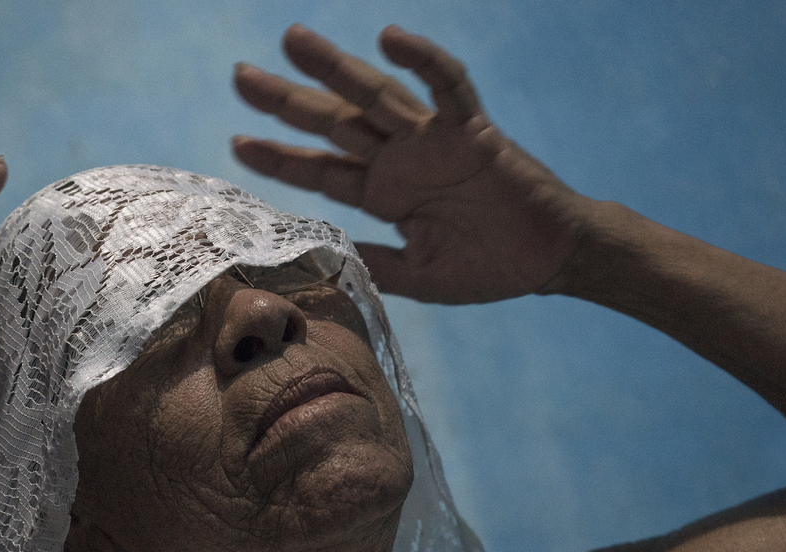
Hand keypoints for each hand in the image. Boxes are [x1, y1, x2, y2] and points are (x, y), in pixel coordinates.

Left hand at [233, 25, 588, 303]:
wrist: (548, 260)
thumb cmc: (486, 267)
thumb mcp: (416, 277)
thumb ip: (371, 266)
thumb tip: (318, 261)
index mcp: (382, 194)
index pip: (319, 170)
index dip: (279, 157)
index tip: (237, 143)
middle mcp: (399, 159)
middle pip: (332, 122)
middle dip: (286, 100)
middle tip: (239, 77)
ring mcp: (431, 140)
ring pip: (375, 95)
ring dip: (333, 67)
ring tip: (292, 40)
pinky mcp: (471, 130)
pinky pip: (447, 85)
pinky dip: (421, 60)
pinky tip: (389, 39)